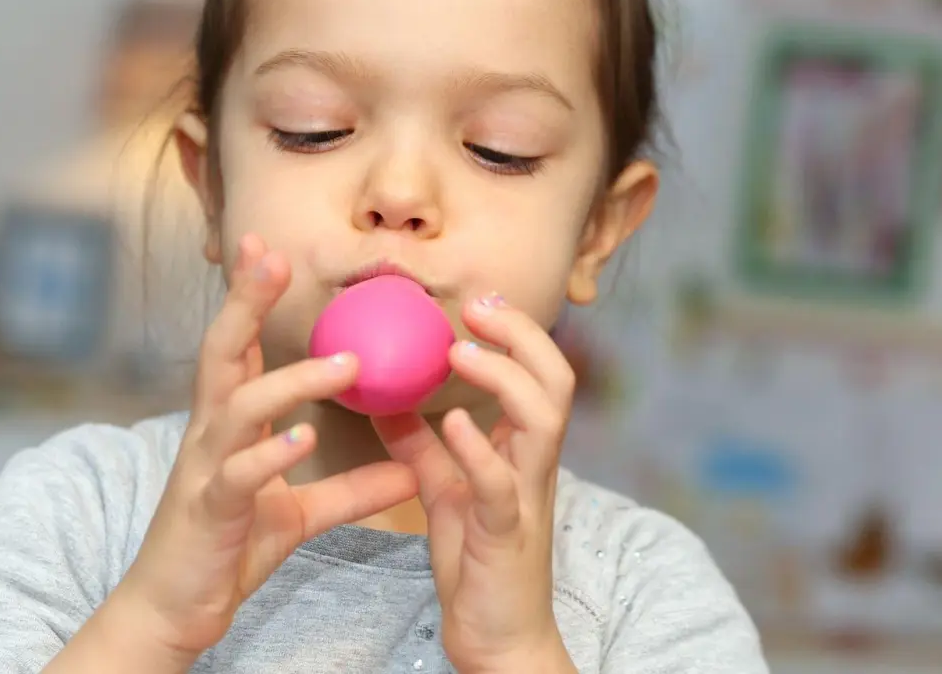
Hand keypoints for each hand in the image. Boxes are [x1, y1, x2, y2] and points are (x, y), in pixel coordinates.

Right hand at [116, 234, 418, 658]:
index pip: (238, 348)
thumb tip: (410, 469)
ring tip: (346, 365)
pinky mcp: (210, 511)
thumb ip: (351, 487)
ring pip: (239, 407)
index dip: (249, 298)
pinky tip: (303, 439)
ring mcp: (205, 470)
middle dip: (245, 302)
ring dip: (292, 381)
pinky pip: (239, 475)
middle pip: (222, 352)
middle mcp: (210, 435)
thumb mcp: (298, 513)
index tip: (266, 249)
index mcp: (227, 425)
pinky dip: (271, 454)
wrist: (173, 609)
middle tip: (272, 257)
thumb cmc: (227, 549)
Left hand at [375, 294, 576, 673]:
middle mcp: (535, 465)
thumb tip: (386, 398)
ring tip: (461, 353)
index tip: (478, 301)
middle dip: (521, 335)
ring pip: (543, 421)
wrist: (498, 640)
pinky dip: (480, 448)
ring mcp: (526, 497)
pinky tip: (452, 423)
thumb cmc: (478, 563)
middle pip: (555, 381)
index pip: (539, 373)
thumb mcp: (445, 491)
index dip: (516, 331)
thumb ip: (421, 445)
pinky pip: (502, 484)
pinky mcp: (506, 534)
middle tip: (478, 307)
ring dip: (504, 378)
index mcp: (523, 450)